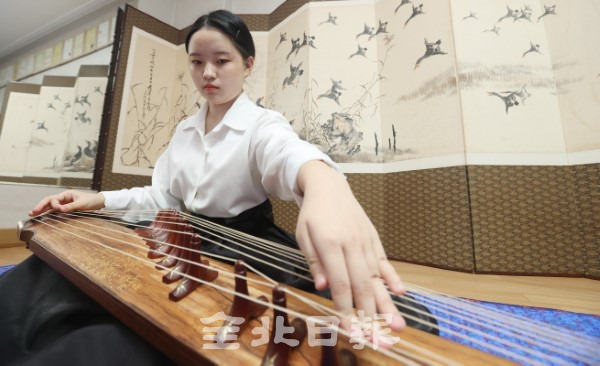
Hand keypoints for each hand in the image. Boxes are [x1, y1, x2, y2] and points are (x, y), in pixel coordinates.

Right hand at [29, 190, 104, 216]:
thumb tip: (61, 209)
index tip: (59, 210)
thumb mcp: (82, 203)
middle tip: (32, 212)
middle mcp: (63, 198)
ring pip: (50, 206)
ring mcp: (64, 203)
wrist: (99, 202)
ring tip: (32, 214)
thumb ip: (72, 206)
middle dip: (40, 206)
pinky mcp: (66, 208)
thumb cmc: (91, 201)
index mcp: (66, 194)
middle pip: (49, 201)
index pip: (54, 199)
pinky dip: (48, 212)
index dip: (54, 205)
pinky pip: (55, 210)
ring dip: (42, 209)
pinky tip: (42, 216)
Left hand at [295, 161, 405, 332]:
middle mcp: (352, 244)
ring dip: (386, 302)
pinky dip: (393, 277)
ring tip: (397, 324)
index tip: (349, 329)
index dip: (345, 308)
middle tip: (378, 337)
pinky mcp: (374, 239)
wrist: (329, 186)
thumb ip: (314, 261)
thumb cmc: (312, 214)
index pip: (340, 282)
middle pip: (362, 284)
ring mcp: (366, 241)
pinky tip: (400, 292)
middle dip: (370, 313)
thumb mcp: (303, 235)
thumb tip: (323, 287)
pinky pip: (384, 261)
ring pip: (377, 276)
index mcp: (330, 244)